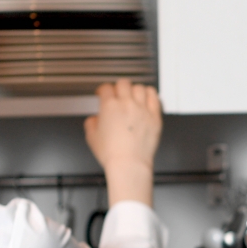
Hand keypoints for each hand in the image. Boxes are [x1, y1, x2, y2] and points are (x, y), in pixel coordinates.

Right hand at [83, 80, 160, 206]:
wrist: (129, 164)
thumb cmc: (112, 154)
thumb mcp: (91, 137)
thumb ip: (91, 122)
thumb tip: (95, 119)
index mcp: (109, 106)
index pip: (105, 88)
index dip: (103, 90)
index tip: (103, 93)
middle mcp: (126, 104)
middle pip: (123, 83)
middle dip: (118, 87)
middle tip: (118, 93)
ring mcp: (142, 109)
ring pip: (139, 87)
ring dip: (134, 90)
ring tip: (133, 95)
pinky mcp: (155, 117)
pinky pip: (154, 97)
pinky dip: (150, 94)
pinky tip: (147, 97)